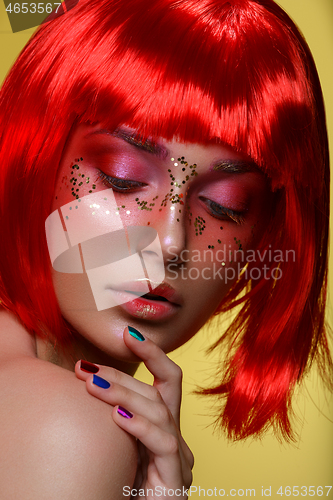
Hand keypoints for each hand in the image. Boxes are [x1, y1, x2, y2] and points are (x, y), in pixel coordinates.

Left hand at [75, 326, 193, 498]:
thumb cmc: (119, 487)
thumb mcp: (116, 444)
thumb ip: (115, 415)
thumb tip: (88, 379)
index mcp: (163, 426)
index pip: (167, 380)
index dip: (153, 354)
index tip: (128, 333)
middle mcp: (175, 438)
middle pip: (156, 392)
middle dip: (121, 374)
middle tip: (84, 367)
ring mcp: (179, 459)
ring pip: (159, 411)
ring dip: (123, 394)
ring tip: (91, 385)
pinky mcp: (175, 481)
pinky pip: (163, 444)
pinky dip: (141, 426)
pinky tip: (117, 417)